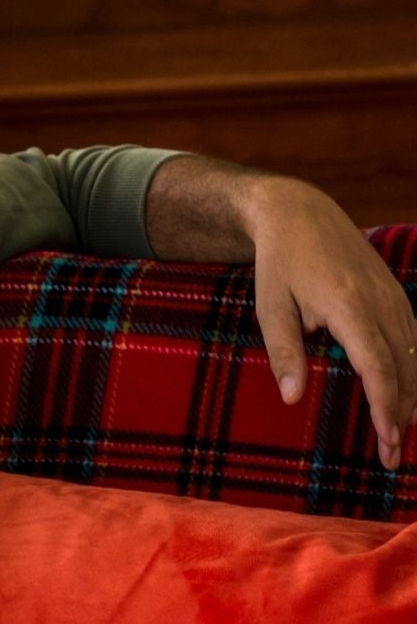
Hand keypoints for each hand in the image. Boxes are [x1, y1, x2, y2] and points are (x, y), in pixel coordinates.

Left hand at [245, 182, 416, 468]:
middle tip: (390, 458)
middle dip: (401, 416)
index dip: (386, 405)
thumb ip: (284, 351)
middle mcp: (382, 303)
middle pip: (404, 369)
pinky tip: (410, 401)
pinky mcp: (398, 298)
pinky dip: (416, 374)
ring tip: (400, 439)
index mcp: (350, 305)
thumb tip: (291, 398)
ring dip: (413, 400)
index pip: (377, 365)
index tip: (386, 439)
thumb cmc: (280, 262)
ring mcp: (395, 299)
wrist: (301, 214)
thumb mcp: (270, 305)